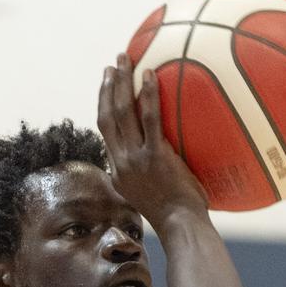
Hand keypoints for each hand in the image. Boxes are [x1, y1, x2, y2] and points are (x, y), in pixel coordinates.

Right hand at [97, 54, 208, 227]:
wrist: (181, 227)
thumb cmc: (176, 216)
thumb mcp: (152, 195)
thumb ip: (148, 174)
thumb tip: (162, 155)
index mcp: (118, 172)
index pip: (105, 132)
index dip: (104, 105)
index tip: (108, 86)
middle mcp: (121, 163)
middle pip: (107, 116)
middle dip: (108, 87)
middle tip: (113, 65)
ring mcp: (136, 160)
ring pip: (122, 112)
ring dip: (121, 82)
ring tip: (125, 59)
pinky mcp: (155, 157)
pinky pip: (150, 118)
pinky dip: (148, 94)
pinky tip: (151, 75)